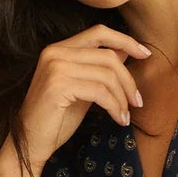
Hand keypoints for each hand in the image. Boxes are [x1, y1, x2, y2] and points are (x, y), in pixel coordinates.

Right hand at [12, 25, 149, 168]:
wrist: (31, 143)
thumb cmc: (56, 120)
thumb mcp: (83, 90)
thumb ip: (99, 70)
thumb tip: (124, 52)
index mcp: (59, 49)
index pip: (99, 33)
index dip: (126, 40)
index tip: (146, 54)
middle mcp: (55, 52)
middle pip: (108, 56)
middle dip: (128, 80)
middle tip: (137, 101)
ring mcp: (55, 67)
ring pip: (106, 74)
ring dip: (122, 97)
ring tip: (126, 115)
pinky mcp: (58, 86)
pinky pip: (99, 91)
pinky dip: (114, 106)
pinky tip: (118, 119)